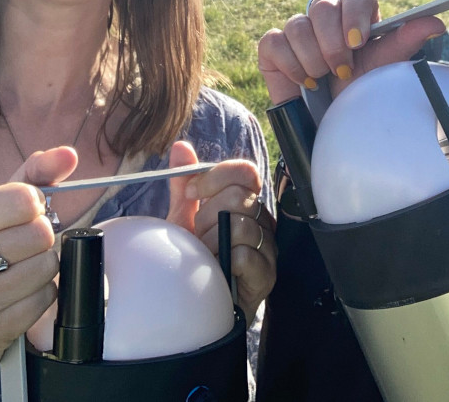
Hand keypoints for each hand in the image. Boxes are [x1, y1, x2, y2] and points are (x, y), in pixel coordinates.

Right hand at [0, 148, 76, 400]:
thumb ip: (33, 174)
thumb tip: (68, 154)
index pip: (23, 199)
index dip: (36, 204)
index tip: (26, 212)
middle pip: (39, 233)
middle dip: (42, 236)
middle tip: (24, 244)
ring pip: (46, 265)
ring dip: (45, 264)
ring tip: (22, 268)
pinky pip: (47, 297)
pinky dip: (44, 292)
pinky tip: (21, 293)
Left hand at [168, 141, 275, 325]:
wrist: (195, 302)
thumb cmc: (193, 258)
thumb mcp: (183, 217)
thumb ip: (184, 182)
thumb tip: (181, 146)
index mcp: (245, 201)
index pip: (245, 171)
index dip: (216, 177)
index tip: (192, 193)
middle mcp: (261, 219)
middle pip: (238, 196)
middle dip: (207, 216)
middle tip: (197, 236)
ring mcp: (267, 246)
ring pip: (241, 225)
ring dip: (212, 242)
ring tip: (205, 257)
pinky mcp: (267, 274)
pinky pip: (244, 254)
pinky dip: (223, 261)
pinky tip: (216, 270)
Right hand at [258, 0, 444, 104]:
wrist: (332, 127)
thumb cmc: (361, 94)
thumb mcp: (386, 68)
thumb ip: (406, 41)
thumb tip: (436, 22)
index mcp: (356, 18)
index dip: (354, 14)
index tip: (358, 42)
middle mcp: (326, 19)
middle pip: (322, 5)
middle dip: (332, 42)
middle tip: (341, 70)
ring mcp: (298, 32)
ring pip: (297, 24)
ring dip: (312, 57)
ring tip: (323, 79)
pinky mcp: (273, 48)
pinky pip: (274, 41)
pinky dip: (290, 63)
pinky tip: (304, 81)